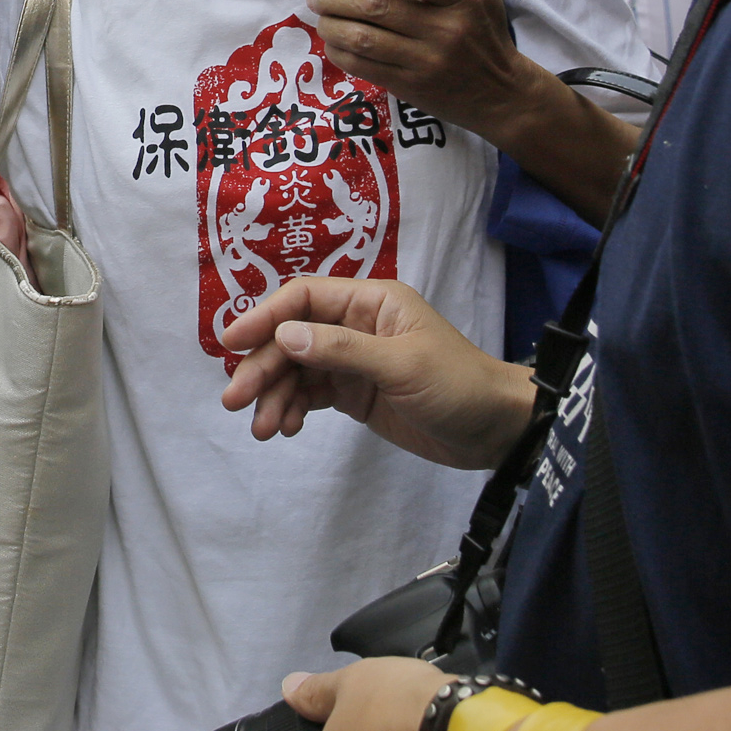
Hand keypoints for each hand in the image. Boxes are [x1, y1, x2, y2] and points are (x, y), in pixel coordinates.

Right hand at [217, 274, 533, 467]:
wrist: (497, 431)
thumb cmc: (457, 385)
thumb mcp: (401, 365)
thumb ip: (341, 350)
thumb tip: (284, 336)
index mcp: (371, 302)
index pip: (304, 299)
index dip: (265, 317)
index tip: (232, 342)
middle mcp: (357, 326)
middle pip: (293, 338)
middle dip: (263, 367)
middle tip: (235, 399)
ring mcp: (355, 361)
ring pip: (298, 371)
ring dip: (275, 396)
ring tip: (263, 428)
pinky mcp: (357, 393)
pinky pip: (313, 395)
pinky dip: (294, 409)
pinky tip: (287, 427)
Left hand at [312, 0, 527, 138]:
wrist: (501, 94)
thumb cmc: (486, 34)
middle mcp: (445, 29)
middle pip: (378, 8)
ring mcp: (426, 61)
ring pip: (365, 40)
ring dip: (332, 26)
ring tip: (321, 17)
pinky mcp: (411, 87)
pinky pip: (366, 68)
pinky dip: (342, 53)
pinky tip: (334, 43)